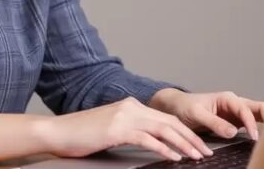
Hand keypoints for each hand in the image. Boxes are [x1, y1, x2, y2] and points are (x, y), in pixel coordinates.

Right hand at [38, 97, 214, 161]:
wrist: (57, 132)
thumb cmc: (80, 135)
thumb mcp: (110, 129)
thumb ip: (130, 131)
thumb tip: (152, 143)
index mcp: (131, 106)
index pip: (167, 118)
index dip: (186, 132)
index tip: (199, 145)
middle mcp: (131, 107)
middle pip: (170, 122)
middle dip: (192, 138)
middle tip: (206, 152)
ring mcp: (124, 116)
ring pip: (164, 129)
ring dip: (184, 144)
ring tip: (197, 156)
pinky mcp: (117, 129)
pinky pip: (148, 139)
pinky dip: (164, 149)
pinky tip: (174, 157)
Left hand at [148, 89, 263, 139]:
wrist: (177, 108)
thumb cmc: (185, 107)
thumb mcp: (196, 114)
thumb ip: (214, 122)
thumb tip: (233, 132)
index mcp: (227, 98)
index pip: (245, 109)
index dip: (251, 122)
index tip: (254, 136)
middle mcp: (235, 104)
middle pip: (259, 108)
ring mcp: (236, 113)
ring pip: (258, 115)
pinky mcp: (236, 122)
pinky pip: (252, 124)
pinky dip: (259, 128)